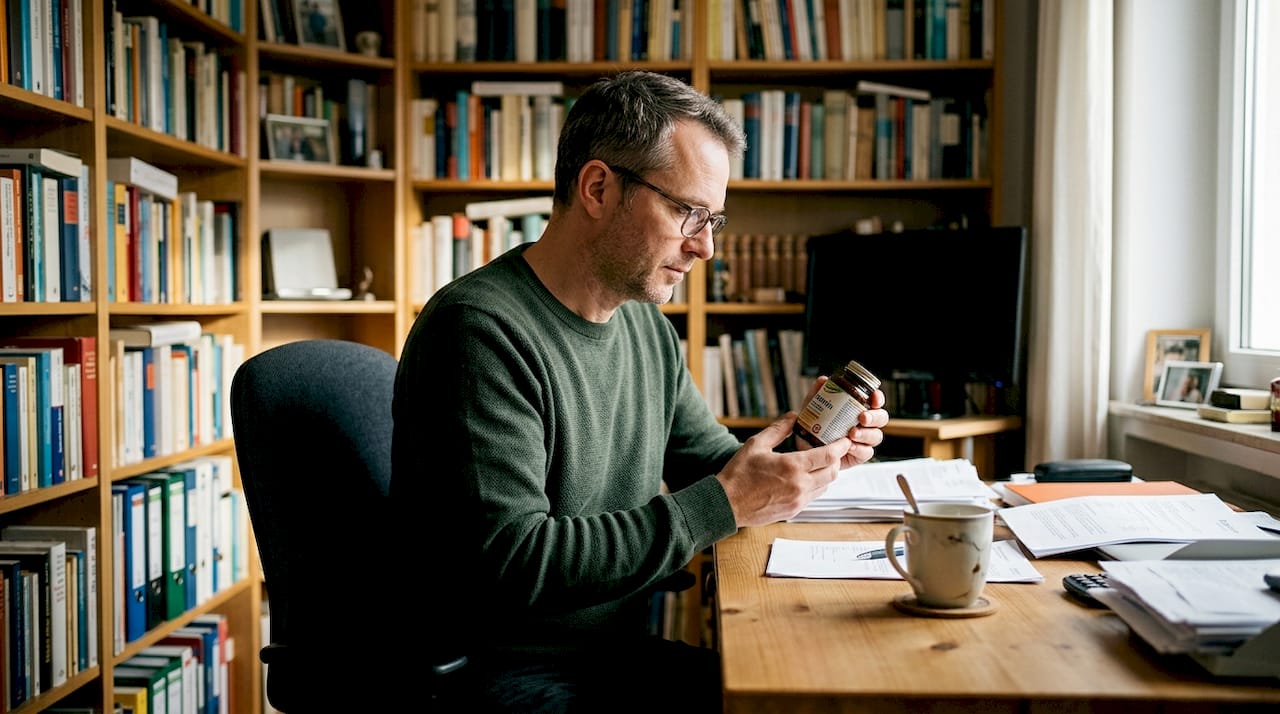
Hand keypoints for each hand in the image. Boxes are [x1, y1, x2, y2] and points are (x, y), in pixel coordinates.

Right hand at [716, 414, 850, 526]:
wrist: (727, 505)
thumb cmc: (739, 474)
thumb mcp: (756, 445)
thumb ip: (778, 429)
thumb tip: (794, 416)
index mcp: (792, 466)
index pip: (828, 456)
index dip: (840, 446)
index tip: (845, 439)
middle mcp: (800, 485)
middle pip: (833, 472)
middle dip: (836, 460)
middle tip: (832, 450)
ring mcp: (798, 501)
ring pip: (826, 486)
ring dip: (827, 473)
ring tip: (819, 463)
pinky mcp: (794, 511)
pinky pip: (814, 496)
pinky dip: (816, 485)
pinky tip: (805, 478)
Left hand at [795, 378, 889, 470]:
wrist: (805, 447)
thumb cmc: (813, 425)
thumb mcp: (813, 407)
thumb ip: (818, 393)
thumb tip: (823, 380)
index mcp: (859, 408)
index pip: (875, 400)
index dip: (878, 398)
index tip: (874, 398)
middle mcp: (866, 424)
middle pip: (882, 418)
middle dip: (874, 417)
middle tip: (862, 417)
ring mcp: (864, 440)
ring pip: (876, 436)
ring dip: (866, 434)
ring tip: (852, 433)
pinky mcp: (860, 455)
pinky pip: (867, 452)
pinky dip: (859, 449)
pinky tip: (850, 447)